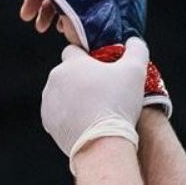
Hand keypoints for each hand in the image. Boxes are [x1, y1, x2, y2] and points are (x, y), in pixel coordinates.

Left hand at [41, 38, 148, 169]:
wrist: (102, 142)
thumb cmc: (118, 103)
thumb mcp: (136, 70)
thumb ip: (136, 50)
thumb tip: (133, 41)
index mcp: (71, 63)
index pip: (73, 51)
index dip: (88, 58)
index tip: (101, 69)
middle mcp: (55, 80)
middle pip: (68, 74)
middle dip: (82, 80)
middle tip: (103, 92)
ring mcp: (49, 102)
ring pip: (62, 94)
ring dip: (74, 98)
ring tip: (95, 110)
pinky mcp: (49, 123)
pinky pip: (59, 115)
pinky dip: (70, 117)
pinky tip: (87, 123)